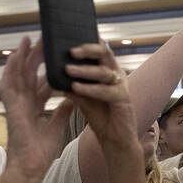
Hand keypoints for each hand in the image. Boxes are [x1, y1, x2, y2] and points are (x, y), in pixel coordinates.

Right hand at [0, 35, 75, 180]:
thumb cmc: (41, 151)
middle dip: (37, 55)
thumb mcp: (57, 125)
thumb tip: (74, 97)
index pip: (42, 81)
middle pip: (30, 73)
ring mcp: (16, 104)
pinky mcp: (10, 108)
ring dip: (22, 56)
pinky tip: (15, 55)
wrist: (31, 167)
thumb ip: (63, 110)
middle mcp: (24, 102)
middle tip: (45, 38)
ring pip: (18, 74)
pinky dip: (10, 69)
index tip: (57, 53)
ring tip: (28, 39)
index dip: (48, 67)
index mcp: (35, 106)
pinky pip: (8, 84)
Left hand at [63, 41, 140, 157]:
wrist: (115, 141)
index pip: (98, 51)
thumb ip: (74, 87)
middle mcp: (116, 76)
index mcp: (107, 72)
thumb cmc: (101, 118)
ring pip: (104, 72)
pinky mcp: (124, 100)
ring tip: (68, 70)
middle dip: (87, 50)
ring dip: (85, 70)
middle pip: (105, 53)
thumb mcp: (83, 99)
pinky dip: (91, 89)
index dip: (86, 44)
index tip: (68, 41)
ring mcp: (121, 87)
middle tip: (71, 51)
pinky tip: (77, 88)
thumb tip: (57, 76)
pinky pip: (107, 91)